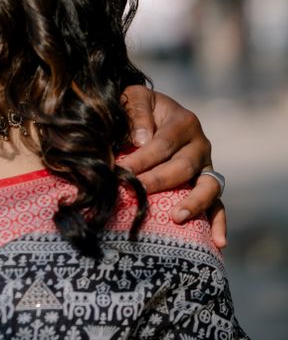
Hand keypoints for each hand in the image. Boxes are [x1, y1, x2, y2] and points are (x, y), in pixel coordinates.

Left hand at [117, 86, 225, 246]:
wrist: (154, 112)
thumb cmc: (139, 107)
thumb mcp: (135, 97)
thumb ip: (137, 111)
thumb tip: (142, 140)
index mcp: (183, 122)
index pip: (162, 144)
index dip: (141, 158)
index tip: (121, 171)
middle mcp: (200, 144)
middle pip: (183, 167)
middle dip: (157, 181)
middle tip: (135, 192)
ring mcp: (207, 166)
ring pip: (208, 187)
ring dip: (193, 203)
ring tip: (177, 217)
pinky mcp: (207, 183)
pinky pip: (218, 205)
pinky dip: (219, 223)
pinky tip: (217, 242)